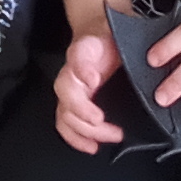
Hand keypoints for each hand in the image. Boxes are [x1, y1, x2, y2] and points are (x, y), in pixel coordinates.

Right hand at [51, 29, 127, 155]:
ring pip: (65, 119)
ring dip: (84, 134)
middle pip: (67, 107)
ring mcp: (69, 92)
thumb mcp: (109, 34)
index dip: (82, 98)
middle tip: (114, 131)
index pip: (71, 79)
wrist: (101, 35)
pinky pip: (66, 125)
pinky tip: (92, 146)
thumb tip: (90, 80)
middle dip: (88, 123)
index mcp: (77, 58)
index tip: (98, 107)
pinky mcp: (74, 104)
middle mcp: (69, 78)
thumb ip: (99, 50)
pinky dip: (76, 139)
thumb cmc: (107, 36)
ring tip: (105, 141)